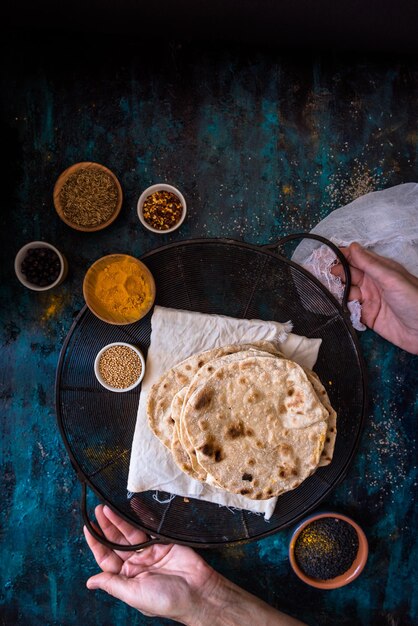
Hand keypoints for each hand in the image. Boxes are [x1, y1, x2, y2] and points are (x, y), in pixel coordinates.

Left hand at [84, 505, 305, 624]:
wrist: (199, 592)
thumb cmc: (166, 600)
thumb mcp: (134, 594)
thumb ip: (113, 584)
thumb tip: (90, 583)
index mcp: (127, 578)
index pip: (106, 558)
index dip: (96, 543)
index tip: (88, 528)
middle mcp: (137, 564)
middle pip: (117, 542)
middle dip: (106, 527)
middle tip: (97, 511)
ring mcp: (150, 552)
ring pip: (130, 533)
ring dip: (119, 520)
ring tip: (107, 507)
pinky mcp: (163, 542)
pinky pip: (149, 527)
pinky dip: (141, 516)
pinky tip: (132, 507)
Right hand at [331, 242, 417, 353]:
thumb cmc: (414, 300)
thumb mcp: (391, 279)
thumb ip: (370, 265)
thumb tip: (352, 247)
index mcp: (380, 270)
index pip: (357, 258)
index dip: (342, 256)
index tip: (326, 255)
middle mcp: (373, 283)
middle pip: (349, 275)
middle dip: (336, 274)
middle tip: (325, 275)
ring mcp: (369, 300)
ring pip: (347, 292)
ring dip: (337, 291)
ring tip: (327, 291)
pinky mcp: (367, 317)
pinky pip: (349, 310)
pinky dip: (341, 308)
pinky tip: (334, 306)